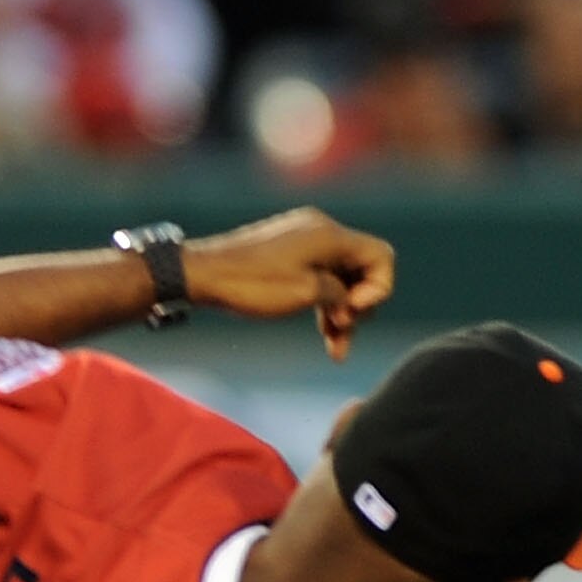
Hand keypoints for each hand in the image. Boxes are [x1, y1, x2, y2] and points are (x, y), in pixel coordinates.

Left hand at [182, 209, 395, 358]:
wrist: (201, 274)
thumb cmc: (251, 284)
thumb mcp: (306, 293)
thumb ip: (341, 294)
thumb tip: (349, 300)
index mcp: (329, 235)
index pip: (381, 256)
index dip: (379, 289)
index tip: (353, 312)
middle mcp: (321, 231)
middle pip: (362, 270)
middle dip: (358, 306)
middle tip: (342, 333)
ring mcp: (303, 242)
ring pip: (340, 279)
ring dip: (341, 312)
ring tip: (336, 349)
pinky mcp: (289, 254)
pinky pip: (320, 278)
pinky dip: (324, 303)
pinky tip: (324, 334)